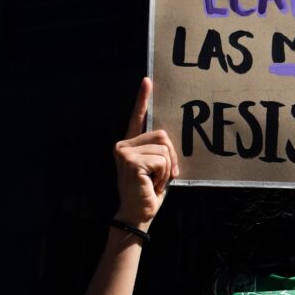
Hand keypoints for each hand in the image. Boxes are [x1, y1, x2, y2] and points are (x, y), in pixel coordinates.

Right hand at [113, 78, 178, 227]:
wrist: (138, 214)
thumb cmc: (149, 193)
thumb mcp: (157, 168)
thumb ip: (160, 152)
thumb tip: (170, 140)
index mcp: (130, 144)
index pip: (138, 118)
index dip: (143, 98)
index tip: (147, 80)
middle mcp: (123, 144)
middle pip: (163, 136)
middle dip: (171, 157)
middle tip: (163, 176)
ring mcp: (124, 151)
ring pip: (164, 149)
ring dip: (166, 169)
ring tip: (154, 182)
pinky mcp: (130, 160)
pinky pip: (162, 160)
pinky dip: (163, 175)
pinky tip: (151, 184)